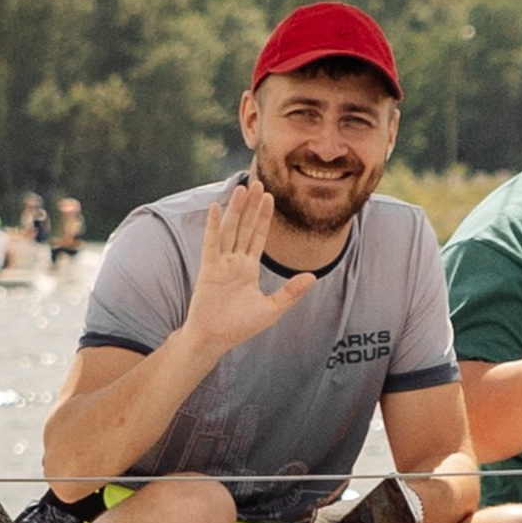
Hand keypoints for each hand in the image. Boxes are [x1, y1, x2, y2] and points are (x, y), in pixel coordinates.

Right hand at [179, 178, 317, 360]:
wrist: (214, 340)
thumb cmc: (239, 327)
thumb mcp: (271, 309)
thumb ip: (291, 292)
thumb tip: (313, 276)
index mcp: (248, 268)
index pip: (258, 237)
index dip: (264, 217)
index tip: (270, 197)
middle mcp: (234, 262)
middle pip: (245, 227)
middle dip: (252, 206)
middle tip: (258, 182)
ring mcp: (220, 264)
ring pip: (230, 230)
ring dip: (236, 210)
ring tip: (242, 188)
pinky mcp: (208, 270)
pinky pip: (211, 244)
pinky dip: (213, 227)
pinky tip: (215, 209)